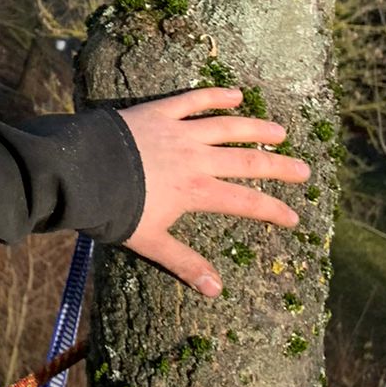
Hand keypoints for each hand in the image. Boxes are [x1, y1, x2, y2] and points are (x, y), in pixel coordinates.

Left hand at [116, 88, 310, 298]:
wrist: (81, 171)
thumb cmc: (113, 209)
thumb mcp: (150, 241)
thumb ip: (184, 263)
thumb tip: (216, 291)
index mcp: (196, 191)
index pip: (245, 202)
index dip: (273, 210)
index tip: (295, 217)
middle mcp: (195, 159)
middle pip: (247, 161)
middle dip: (279, 167)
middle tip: (304, 170)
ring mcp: (179, 132)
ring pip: (227, 127)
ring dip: (257, 128)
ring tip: (281, 131)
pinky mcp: (159, 112)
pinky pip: (193, 100)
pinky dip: (216, 96)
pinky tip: (236, 95)